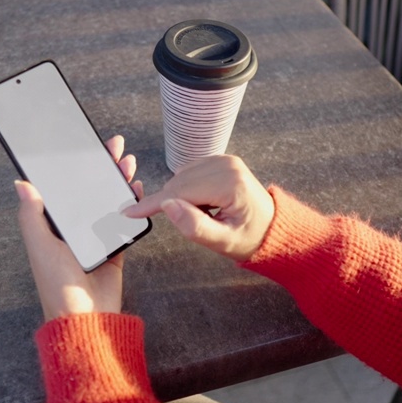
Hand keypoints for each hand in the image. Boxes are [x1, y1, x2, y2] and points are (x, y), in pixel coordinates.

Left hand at [16, 135, 142, 319]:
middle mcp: (73, 230)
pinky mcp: (114, 249)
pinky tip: (137, 190)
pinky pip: (125, 222)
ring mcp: (95, 238)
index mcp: (53, 227)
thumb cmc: (58, 285)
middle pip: (90, 190)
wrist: (87, 318)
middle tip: (115, 147)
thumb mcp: (40, 247)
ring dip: (118, 182)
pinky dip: (131, 205)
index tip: (86, 147)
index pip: (65, 188)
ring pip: (109, 202)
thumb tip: (21, 183)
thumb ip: (32, 216)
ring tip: (128, 164)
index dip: (75, 167)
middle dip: (102, 168)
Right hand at [122, 155, 273, 261]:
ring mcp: (224, 159)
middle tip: (192, 223)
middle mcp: (227, 165)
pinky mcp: (220, 160)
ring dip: (181, 197)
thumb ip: (194, 226)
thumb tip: (167, 206)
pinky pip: (189, 173)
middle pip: (179, 182)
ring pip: (181, 177)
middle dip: (172, 203)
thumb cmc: (250, 238)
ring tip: (204, 214)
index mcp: (230, 184)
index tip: (129, 211)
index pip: (182, 192)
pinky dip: (187, 189)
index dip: (153, 203)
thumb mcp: (223, 242)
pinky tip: (203, 203)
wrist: (272, 228)